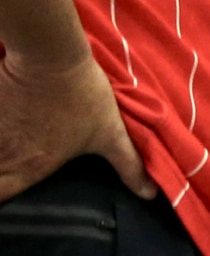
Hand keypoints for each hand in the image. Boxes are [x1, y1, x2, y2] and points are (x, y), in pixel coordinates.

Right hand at [0, 45, 152, 202]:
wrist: (51, 56)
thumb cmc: (83, 96)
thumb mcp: (111, 133)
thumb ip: (128, 166)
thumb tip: (149, 194)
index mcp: (31, 168)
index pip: (0, 198)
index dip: (0, 199)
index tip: (4, 193)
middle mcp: (4, 156)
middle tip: (7, 168)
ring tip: (7, 148)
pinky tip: (1, 125)